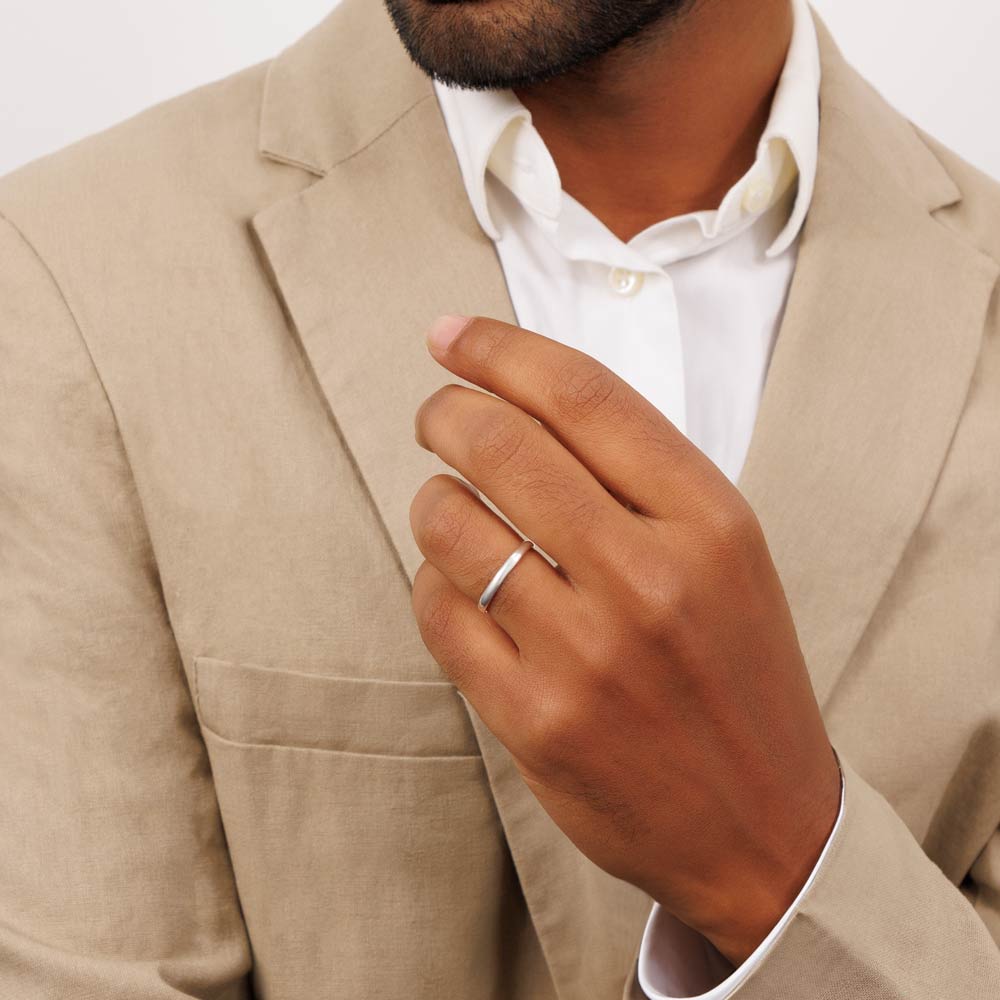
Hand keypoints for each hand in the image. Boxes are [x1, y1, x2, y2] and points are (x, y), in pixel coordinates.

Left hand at [409, 314, 840, 964]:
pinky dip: (431, 579)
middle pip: (503, 445)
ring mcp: (586, 653)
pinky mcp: (532, 718)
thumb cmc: (737, 671)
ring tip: (451, 507)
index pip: (583, 396)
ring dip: (434, 498)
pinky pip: (438, 610)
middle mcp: (648, 578)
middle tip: (436, 414)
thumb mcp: (726, 554)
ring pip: (452, 524)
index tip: (453, 336)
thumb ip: (640, 475)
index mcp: (709, 521)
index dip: (500, 350)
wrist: (763, 823)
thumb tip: (521, 396)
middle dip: (446, 412)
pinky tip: (455, 582)